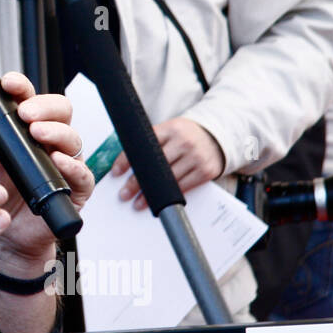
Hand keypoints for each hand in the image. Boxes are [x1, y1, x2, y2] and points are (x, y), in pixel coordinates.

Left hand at [0, 72, 93, 266]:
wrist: (5, 234)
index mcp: (26, 128)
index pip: (31, 99)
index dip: (23, 87)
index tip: (9, 83)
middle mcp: (49, 141)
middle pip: (60, 111)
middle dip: (45, 107)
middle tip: (26, 113)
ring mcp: (65, 164)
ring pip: (72, 139)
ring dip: (57, 132)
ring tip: (38, 133)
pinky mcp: (75, 189)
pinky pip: (83, 174)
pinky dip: (72, 166)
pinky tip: (58, 161)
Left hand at [110, 117, 224, 209]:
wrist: (216, 137)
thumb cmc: (186, 136)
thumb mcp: (169, 131)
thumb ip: (152, 141)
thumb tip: (126, 161)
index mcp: (170, 129)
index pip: (143, 145)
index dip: (126, 160)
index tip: (116, 173)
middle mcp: (183, 142)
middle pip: (154, 166)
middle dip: (136, 182)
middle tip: (124, 194)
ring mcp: (195, 157)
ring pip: (168, 180)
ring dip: (151, 195)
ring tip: (138, 203)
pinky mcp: (205, 171)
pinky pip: (184, 187)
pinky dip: (170, 196)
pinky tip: (161, 202)